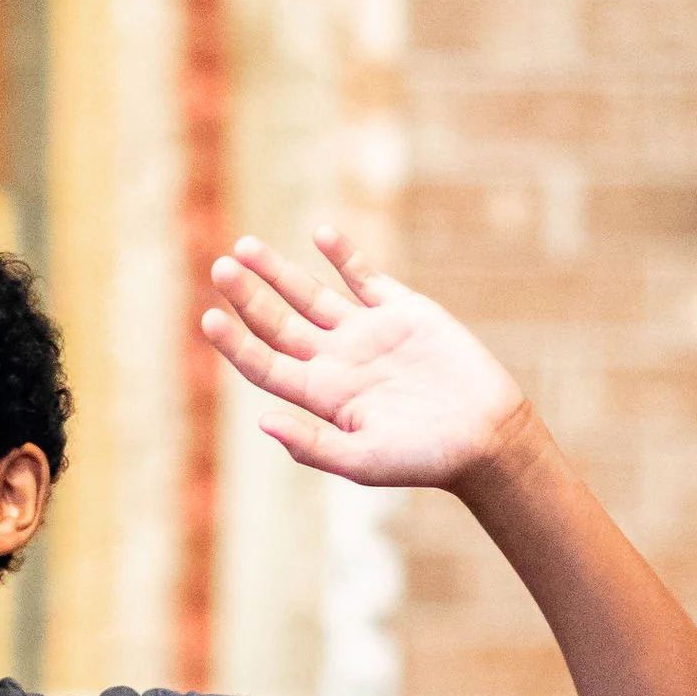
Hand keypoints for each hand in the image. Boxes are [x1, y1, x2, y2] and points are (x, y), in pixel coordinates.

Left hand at [201, 229, 527, 493]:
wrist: (487, 437)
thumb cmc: (425, 458)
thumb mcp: (364, 461)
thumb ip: (313, 444)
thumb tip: (262, 422)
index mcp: (321, 396)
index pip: (264, 364)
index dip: (235, 342)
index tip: (209, 317)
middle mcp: (336, 361)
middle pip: (279, 323)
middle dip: (249, 296)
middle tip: (220, 267)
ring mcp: (367, 333)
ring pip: (311, 295)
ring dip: (279, 271)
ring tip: (245, 245)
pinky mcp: (403, 311)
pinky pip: (365, 277)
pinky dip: (344, 255)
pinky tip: (320, 234)